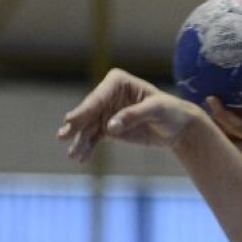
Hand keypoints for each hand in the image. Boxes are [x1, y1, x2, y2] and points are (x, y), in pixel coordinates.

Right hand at [58, 68, 202, 162]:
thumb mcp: (156, 111)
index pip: (98, 97)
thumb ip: (133, 116)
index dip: (85, 110)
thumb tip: (109, 127)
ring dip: (80, 141)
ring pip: (88, 127)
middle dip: (76, 125)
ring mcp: (106, 112)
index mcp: (117, 82)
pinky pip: (94, 138)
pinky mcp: (109, 128)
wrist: (178, 127)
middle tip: (63, 135)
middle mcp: (108, 95)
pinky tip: (81, 158)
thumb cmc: (170, 112)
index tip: (72, 121)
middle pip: (88, 112)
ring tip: (73, 156)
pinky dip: (87, 148)